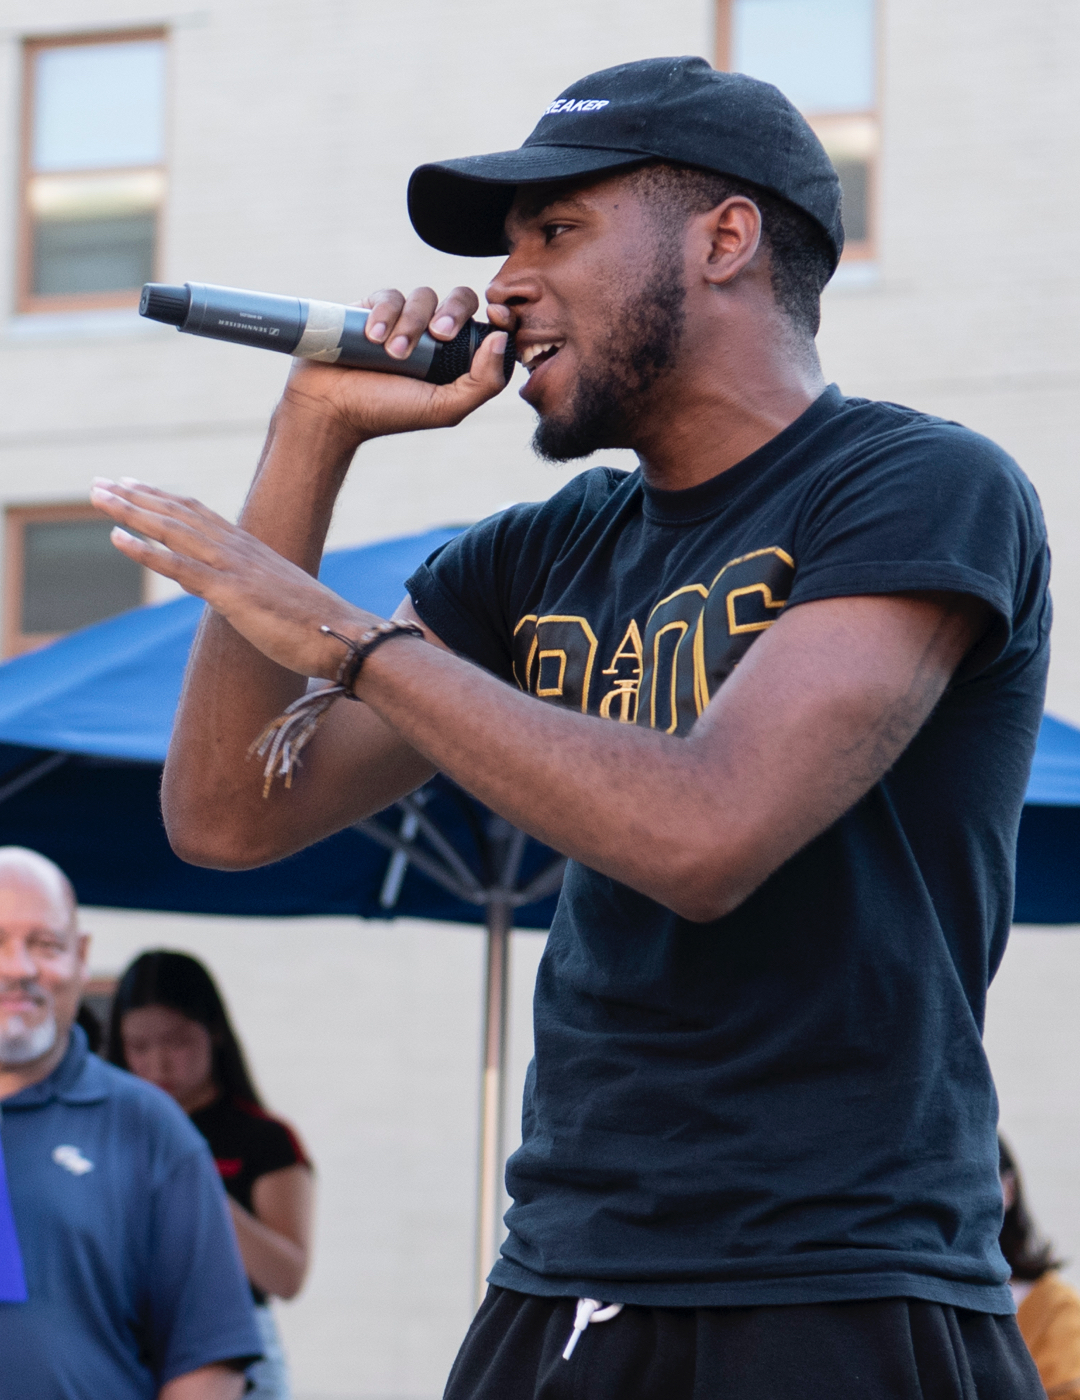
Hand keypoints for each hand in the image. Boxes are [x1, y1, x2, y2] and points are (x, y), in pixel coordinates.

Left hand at [89, 479, 383, 678]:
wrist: (346, 637)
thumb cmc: (319, 628)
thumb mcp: (281, 601)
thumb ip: (257, 592)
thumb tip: (245, 600)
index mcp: (252, 550)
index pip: (200, 515)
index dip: (165, 499)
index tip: (134, 487)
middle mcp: (241, 550)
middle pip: (180, 513)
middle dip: (137, 497)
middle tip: (100, 484)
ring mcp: (235, 568)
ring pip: (173, 531)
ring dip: (131, 511)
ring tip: (98, 497)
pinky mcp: (232, 593)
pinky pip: (179, 567)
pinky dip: (145, 550)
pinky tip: (117, 537)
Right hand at [281, 284, 510, 446]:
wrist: (332, 408)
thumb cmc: (388, 412)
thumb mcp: (445, 409)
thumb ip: (483, 382)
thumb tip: (501, 339)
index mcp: (458, 357)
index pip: (487, 324)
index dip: (499, 314)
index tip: (497, 315)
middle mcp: (433, 335)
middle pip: (460, 299)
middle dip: (453, 312)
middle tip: (439, 335)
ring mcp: (404, 319)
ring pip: (423, 296)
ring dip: (410, 323)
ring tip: (392, 353)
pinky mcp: (374, 309)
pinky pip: (389, 295)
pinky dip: (384, 314)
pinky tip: (373, 337)